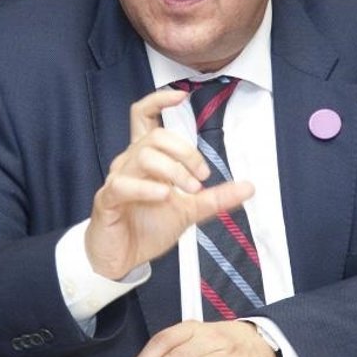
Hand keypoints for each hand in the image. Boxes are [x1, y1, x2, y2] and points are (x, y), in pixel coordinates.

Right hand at [84, 88, 253, 277]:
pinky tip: (164, 196)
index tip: (181, 97)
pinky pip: (123, 184)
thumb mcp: (189, 211)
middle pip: (156, 136)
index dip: (159, 100)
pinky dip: (146, 188)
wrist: (122, 259)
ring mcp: (117, 179)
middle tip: (202, 178)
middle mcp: (129, 162)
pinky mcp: (107, 199)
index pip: (144, 115)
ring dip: (174, 171)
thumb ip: (216, 198)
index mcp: (146, 158)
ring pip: (144, 156)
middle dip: (185, 152)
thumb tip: (249, 187)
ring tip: (189, 192)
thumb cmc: (148, 228)